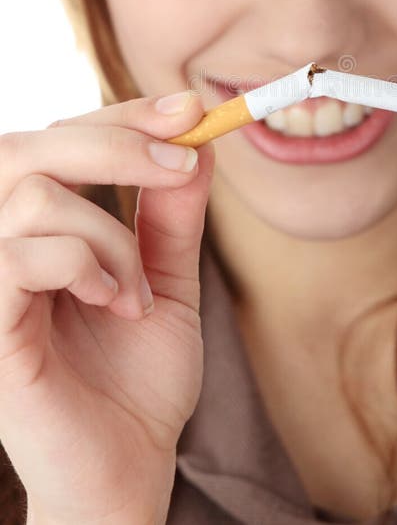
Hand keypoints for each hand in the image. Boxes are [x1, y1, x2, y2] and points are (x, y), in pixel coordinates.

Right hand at [0, 93, 213, 523]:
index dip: (124, 114)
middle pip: (31, 146)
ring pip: (32, 194)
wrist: (128, 467)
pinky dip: (84, 265)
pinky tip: (115, 303)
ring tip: (137, 289)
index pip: (63, 138)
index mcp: (42, 229)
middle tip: (181, 162)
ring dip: (110, 234)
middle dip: (117, 141)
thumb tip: (196, 143)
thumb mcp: (169, 281)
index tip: (191, 110)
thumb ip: (172, 216)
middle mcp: (4, 245)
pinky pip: (21, 255)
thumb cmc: (139, 379)